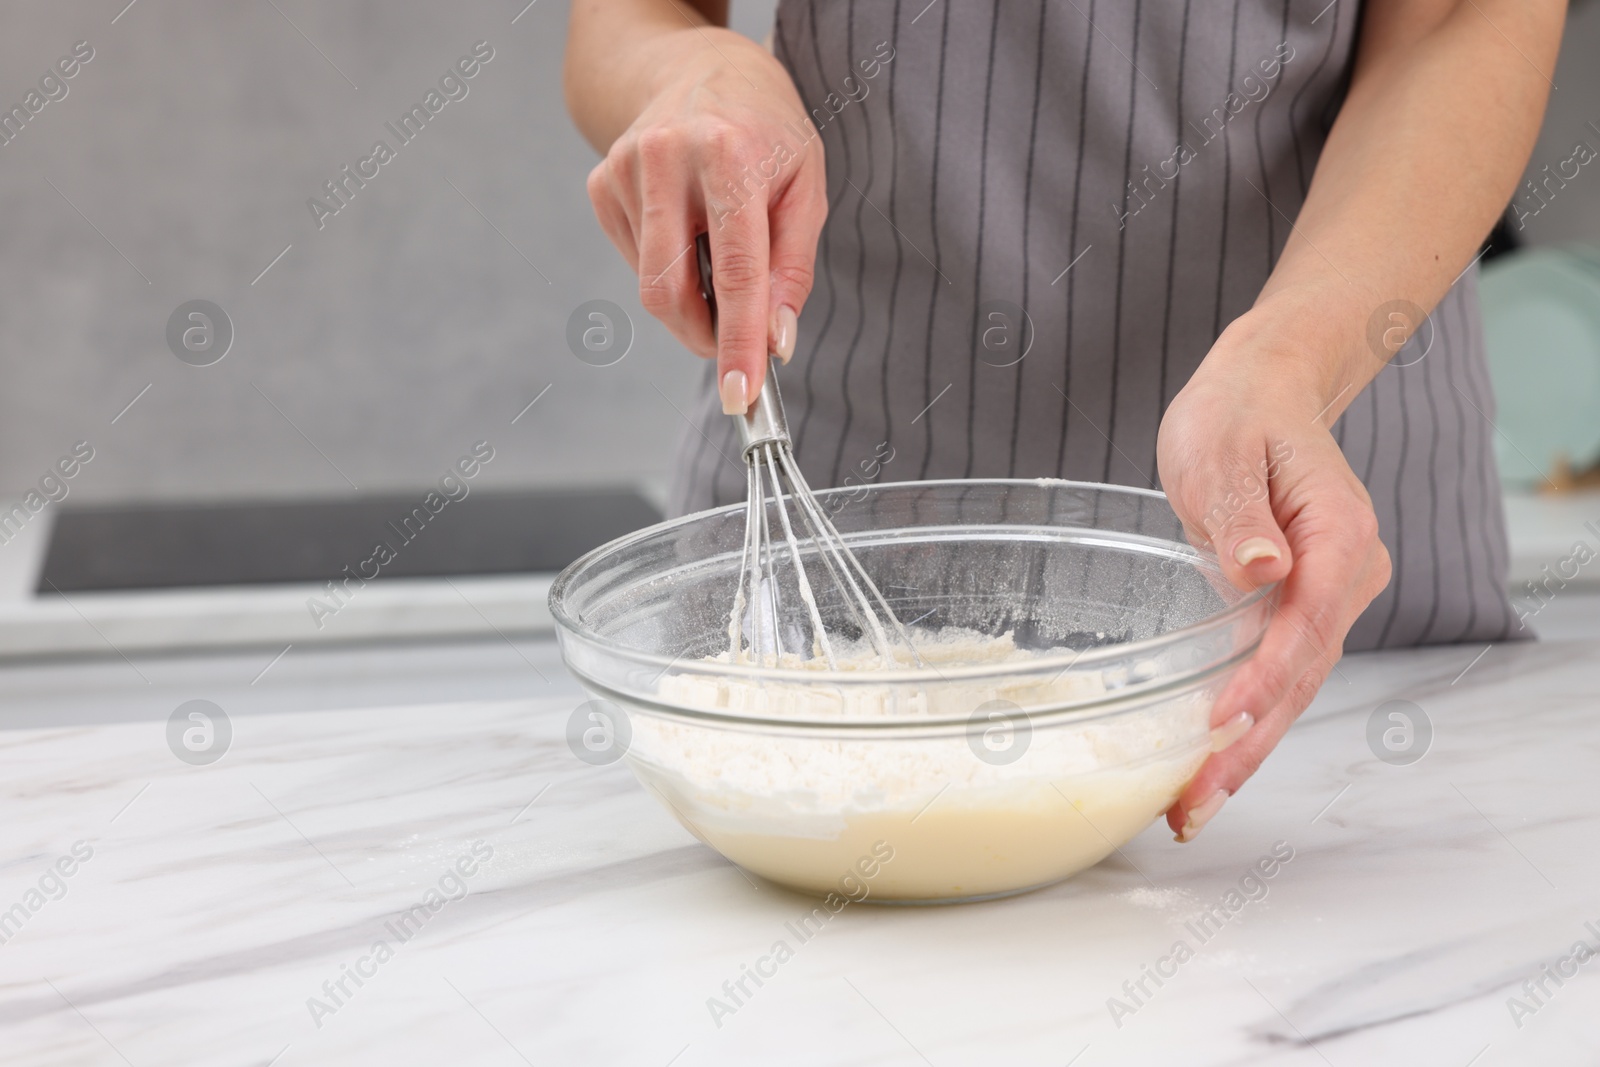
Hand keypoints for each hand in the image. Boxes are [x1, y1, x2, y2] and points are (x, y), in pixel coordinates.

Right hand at [585, 29, 825, 413]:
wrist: (699, 67)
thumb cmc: (765, 129)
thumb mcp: (806, 187)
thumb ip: (793, 268)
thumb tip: (777, 340)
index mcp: (728, 155)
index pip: (736, 274)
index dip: (739, 343)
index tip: (742, 395)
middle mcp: (666, 159)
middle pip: (671, 293)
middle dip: (706, 335)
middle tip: (737, 342)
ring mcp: (624, 171)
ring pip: (651, 286)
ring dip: (691, 300)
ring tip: (719, 255)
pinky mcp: (601, 185)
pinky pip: (637, 263)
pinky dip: (669, 268)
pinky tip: (687, 227)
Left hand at [1156, 310, 1391, 840]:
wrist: (1260, 391)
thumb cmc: (1239, 412)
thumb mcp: (1226, 449)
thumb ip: (1243, 513)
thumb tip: (1261, 569)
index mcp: (1340, 536)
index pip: (1305, 624)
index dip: (1264, 681)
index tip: (1221, 726)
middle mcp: (1346, 576)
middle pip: (1301, 677)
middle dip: (1248, 746)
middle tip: (1194, 805)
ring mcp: (1325, 599)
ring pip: (1289, 690)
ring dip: (1242, 751)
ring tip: (1190, 809)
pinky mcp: (1295, 610)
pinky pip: (1273, 676)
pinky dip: (1242, 724)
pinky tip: (1203, 765)